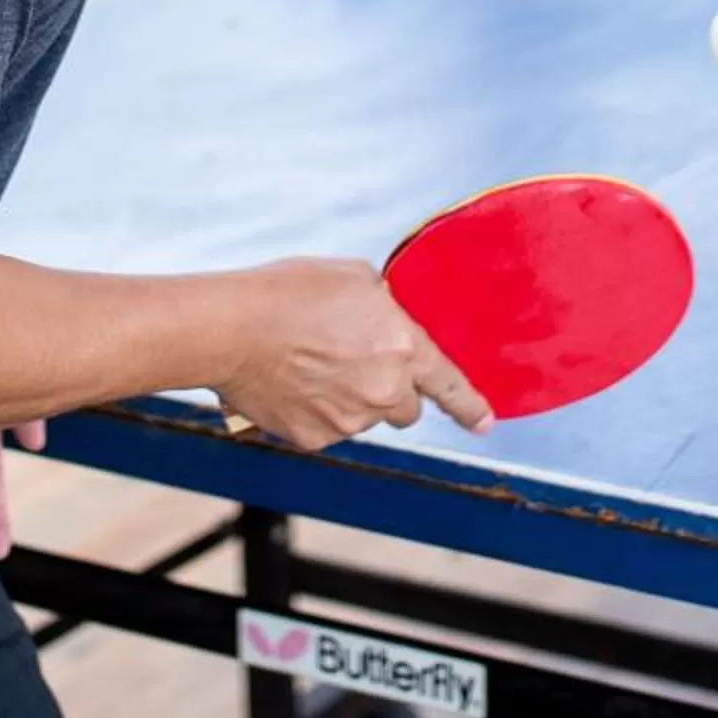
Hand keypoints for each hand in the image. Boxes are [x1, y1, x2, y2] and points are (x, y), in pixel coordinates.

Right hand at [214, 257, 491, 450]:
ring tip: (309, 362)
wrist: (233, 329)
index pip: (447, 383)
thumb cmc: (290, 293)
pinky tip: (292, 382)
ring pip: (364, 416)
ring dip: (349, 397)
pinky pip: (328, 428)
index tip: (484, 423)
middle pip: (405, 407)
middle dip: (390, 392)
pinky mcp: (316, 438)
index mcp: (402, 347)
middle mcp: (384, 390)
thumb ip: (384, 308)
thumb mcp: (353, 279)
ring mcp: (350, 419)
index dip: (469, 405)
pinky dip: (316, 411)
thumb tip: (386, 321)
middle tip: (353, 362)